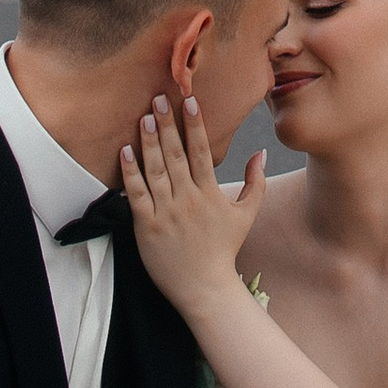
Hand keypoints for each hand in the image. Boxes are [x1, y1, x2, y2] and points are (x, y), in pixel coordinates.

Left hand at [120, 91, 262, 316]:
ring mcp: (165, 212)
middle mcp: (187, 199)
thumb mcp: (246, 214)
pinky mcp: (146, 226)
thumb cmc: (224, 250)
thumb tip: (262, 152)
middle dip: (167, 124)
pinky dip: (130, 172)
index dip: (195, 125)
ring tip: (144, 117)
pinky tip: (125, 151)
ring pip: (155, 170)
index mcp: (210, 194)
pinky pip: (136, 193)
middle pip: (175, 154)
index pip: (201, 151)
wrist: (205, 289)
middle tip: (158, 98)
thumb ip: (256, 182)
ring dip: (148, 142)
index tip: (189, 100)